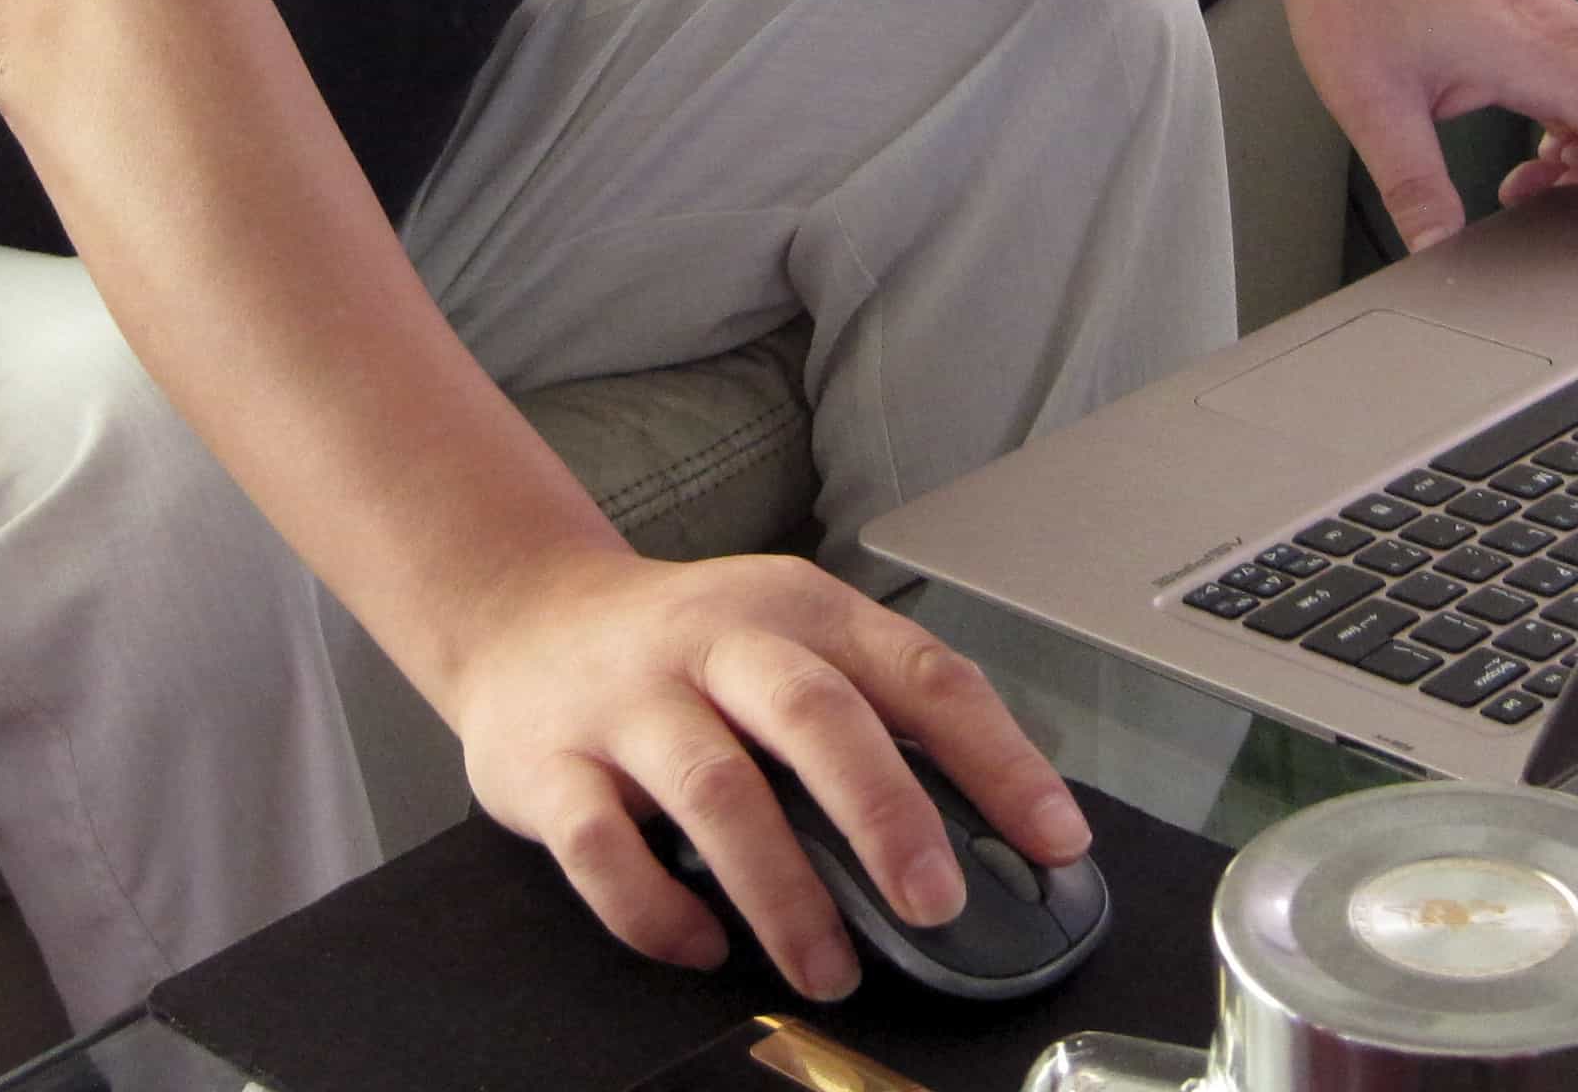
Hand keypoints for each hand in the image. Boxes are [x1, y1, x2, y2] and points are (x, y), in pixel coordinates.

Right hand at [438, 547, 1088, 1000]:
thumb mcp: (786, 645)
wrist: (523, 618)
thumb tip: (987, 833)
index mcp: (798, 610)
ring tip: (831, 967)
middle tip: (937, 904)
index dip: (996, 755)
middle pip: (814, 714)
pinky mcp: (550, 765)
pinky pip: (603, 849)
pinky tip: (704, 945)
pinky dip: (658, 911)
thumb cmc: (684, 653)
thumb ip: (871, 718)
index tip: (1054, 839)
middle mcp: (715, 642)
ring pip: (715, 789)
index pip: (918, 669)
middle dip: (884, 812)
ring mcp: (627, 701)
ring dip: (782, 890)